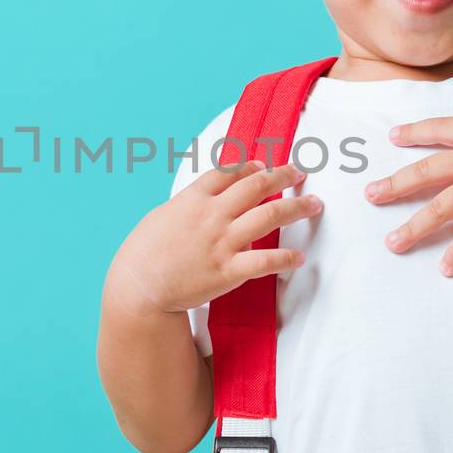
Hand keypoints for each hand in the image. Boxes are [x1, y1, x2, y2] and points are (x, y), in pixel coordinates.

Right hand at [107, 161, 320, 316]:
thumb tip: (204, 200)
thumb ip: (187, 205)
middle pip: (255, 185)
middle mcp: (212, 216)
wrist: (138, 287)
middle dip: (282, 176)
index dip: (251, 165)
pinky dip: (286, 258)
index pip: (229, 172)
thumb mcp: (162, 217)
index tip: (264, 164)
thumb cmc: (143, 254)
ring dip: (296, 209)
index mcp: (193, 199)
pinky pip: (265, 261)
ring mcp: (222, 242)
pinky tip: (299, 258)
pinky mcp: (228, 271)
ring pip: (269, 216)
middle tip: (299, 174)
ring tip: (314, 205)